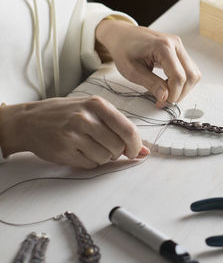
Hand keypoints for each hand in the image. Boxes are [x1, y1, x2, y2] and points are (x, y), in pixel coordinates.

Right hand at [0, 96, 148, 168]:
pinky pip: (90, 164)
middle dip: (117, 152)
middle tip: (108, 148)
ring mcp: (73, 135)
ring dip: (103, 157)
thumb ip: (119, 127)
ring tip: (90, 146)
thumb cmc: (65, 114)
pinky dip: (89, 162)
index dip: (136, 145)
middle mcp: (85, 118)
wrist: (29, 121)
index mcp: (97, 105)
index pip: (128, 130)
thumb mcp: (93, 111)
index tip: (135, 151)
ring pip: (105, 158)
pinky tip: (79, 151)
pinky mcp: (64, 151)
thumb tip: (144, 150)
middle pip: (118, 147)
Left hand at [95, 20, 201, 107]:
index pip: (179, 76)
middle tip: (165, 100)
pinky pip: (190, 70)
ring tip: (166, 91)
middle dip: (180, 93)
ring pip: (194, 74)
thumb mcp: (132, 71)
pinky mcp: (180, 51)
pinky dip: (183, 81)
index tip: (162, 102)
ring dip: (183, 88)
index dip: (174, 94)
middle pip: (191, 76)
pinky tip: (168, 83)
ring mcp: (180, 47)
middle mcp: (175, 44)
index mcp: (163, 46)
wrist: (122, 35)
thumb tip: (165, 97)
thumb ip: (151, 84)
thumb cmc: (124, 50)